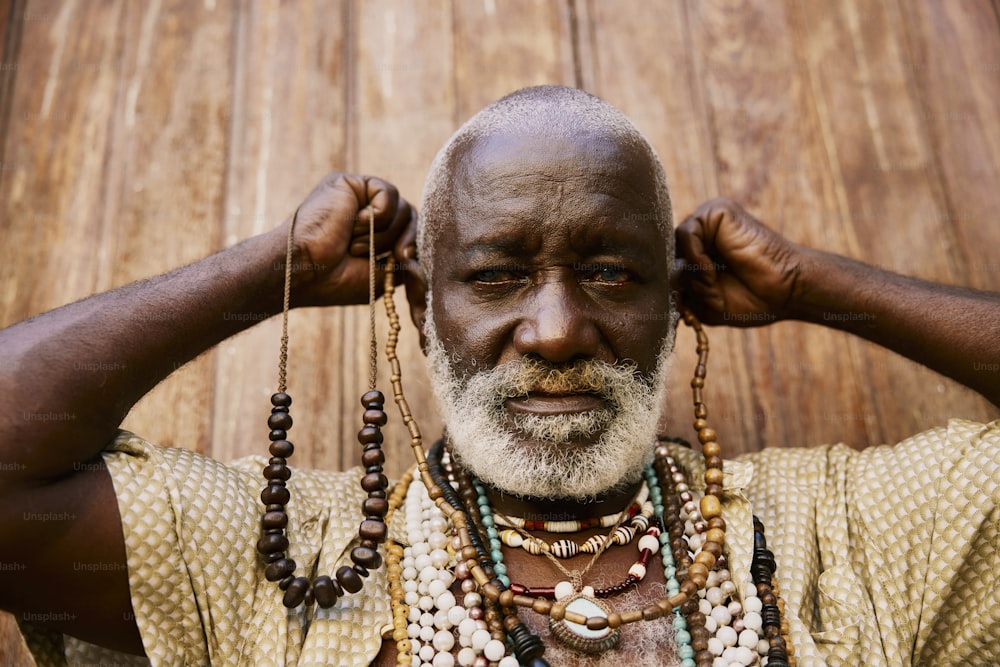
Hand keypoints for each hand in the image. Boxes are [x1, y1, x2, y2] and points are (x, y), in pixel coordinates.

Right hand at [278, 173, 416, 306]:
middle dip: (406, 240)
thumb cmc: (337, 280)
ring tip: (356, 245)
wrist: (305, 270)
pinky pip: (388, 193)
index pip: (411, 231)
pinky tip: (354, 224)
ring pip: (403, 207)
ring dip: (385, 234)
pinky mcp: (352, 183)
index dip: (414, 245)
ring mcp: (360, 196)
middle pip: (412, 216)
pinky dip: (378, 215)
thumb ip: (405, 260)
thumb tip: (423, 249)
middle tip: (393, 256)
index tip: (405, 259)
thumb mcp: (382, 276)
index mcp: (375, 233)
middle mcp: (368, 211)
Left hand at [674, 197, 806, 325]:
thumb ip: (682, 288)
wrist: (787, 290)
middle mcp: (701, 233)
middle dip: (682, 282)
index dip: (671, 285)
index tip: (688, 302)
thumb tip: (665, 271)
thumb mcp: (706, 303)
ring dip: (691, 272)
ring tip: (714, 280)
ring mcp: (708, 220)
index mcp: (698, 252)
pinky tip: (712, 269)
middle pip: (667, 257)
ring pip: (674, 247)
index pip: (666, 264)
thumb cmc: (752, 299)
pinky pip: (685, 233)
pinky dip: (694, 257)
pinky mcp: (717, 210)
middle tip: (708, 292)